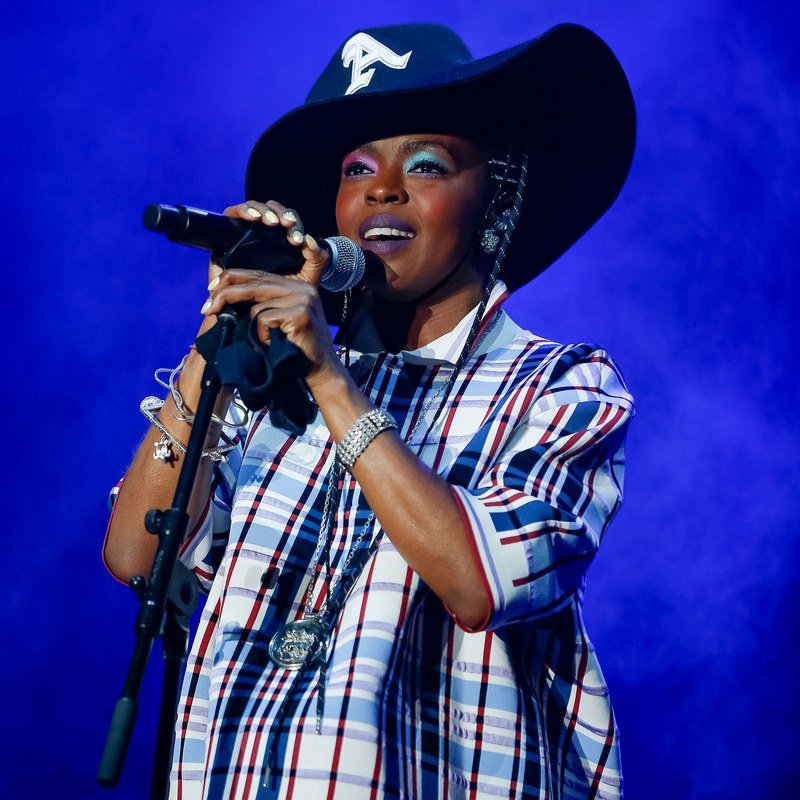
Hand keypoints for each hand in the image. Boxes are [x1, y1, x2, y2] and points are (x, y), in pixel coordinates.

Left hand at [201, 200, 342, 390]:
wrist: (320, 372)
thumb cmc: (294, 351)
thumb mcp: (277, 321)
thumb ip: (262, 304)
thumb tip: (224, 293)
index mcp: (297, 285)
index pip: (258, 274)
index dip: (231, 279)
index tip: (211, 291)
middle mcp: (303, 288)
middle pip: (254, 283)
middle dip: (225, 295)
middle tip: (207, 309)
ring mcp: (304, 299)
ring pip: (257, 305)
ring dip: (252, 328)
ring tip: (264, 342)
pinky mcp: (301, 313)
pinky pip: (264, 319)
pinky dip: (261, 336)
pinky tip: (271, 345)